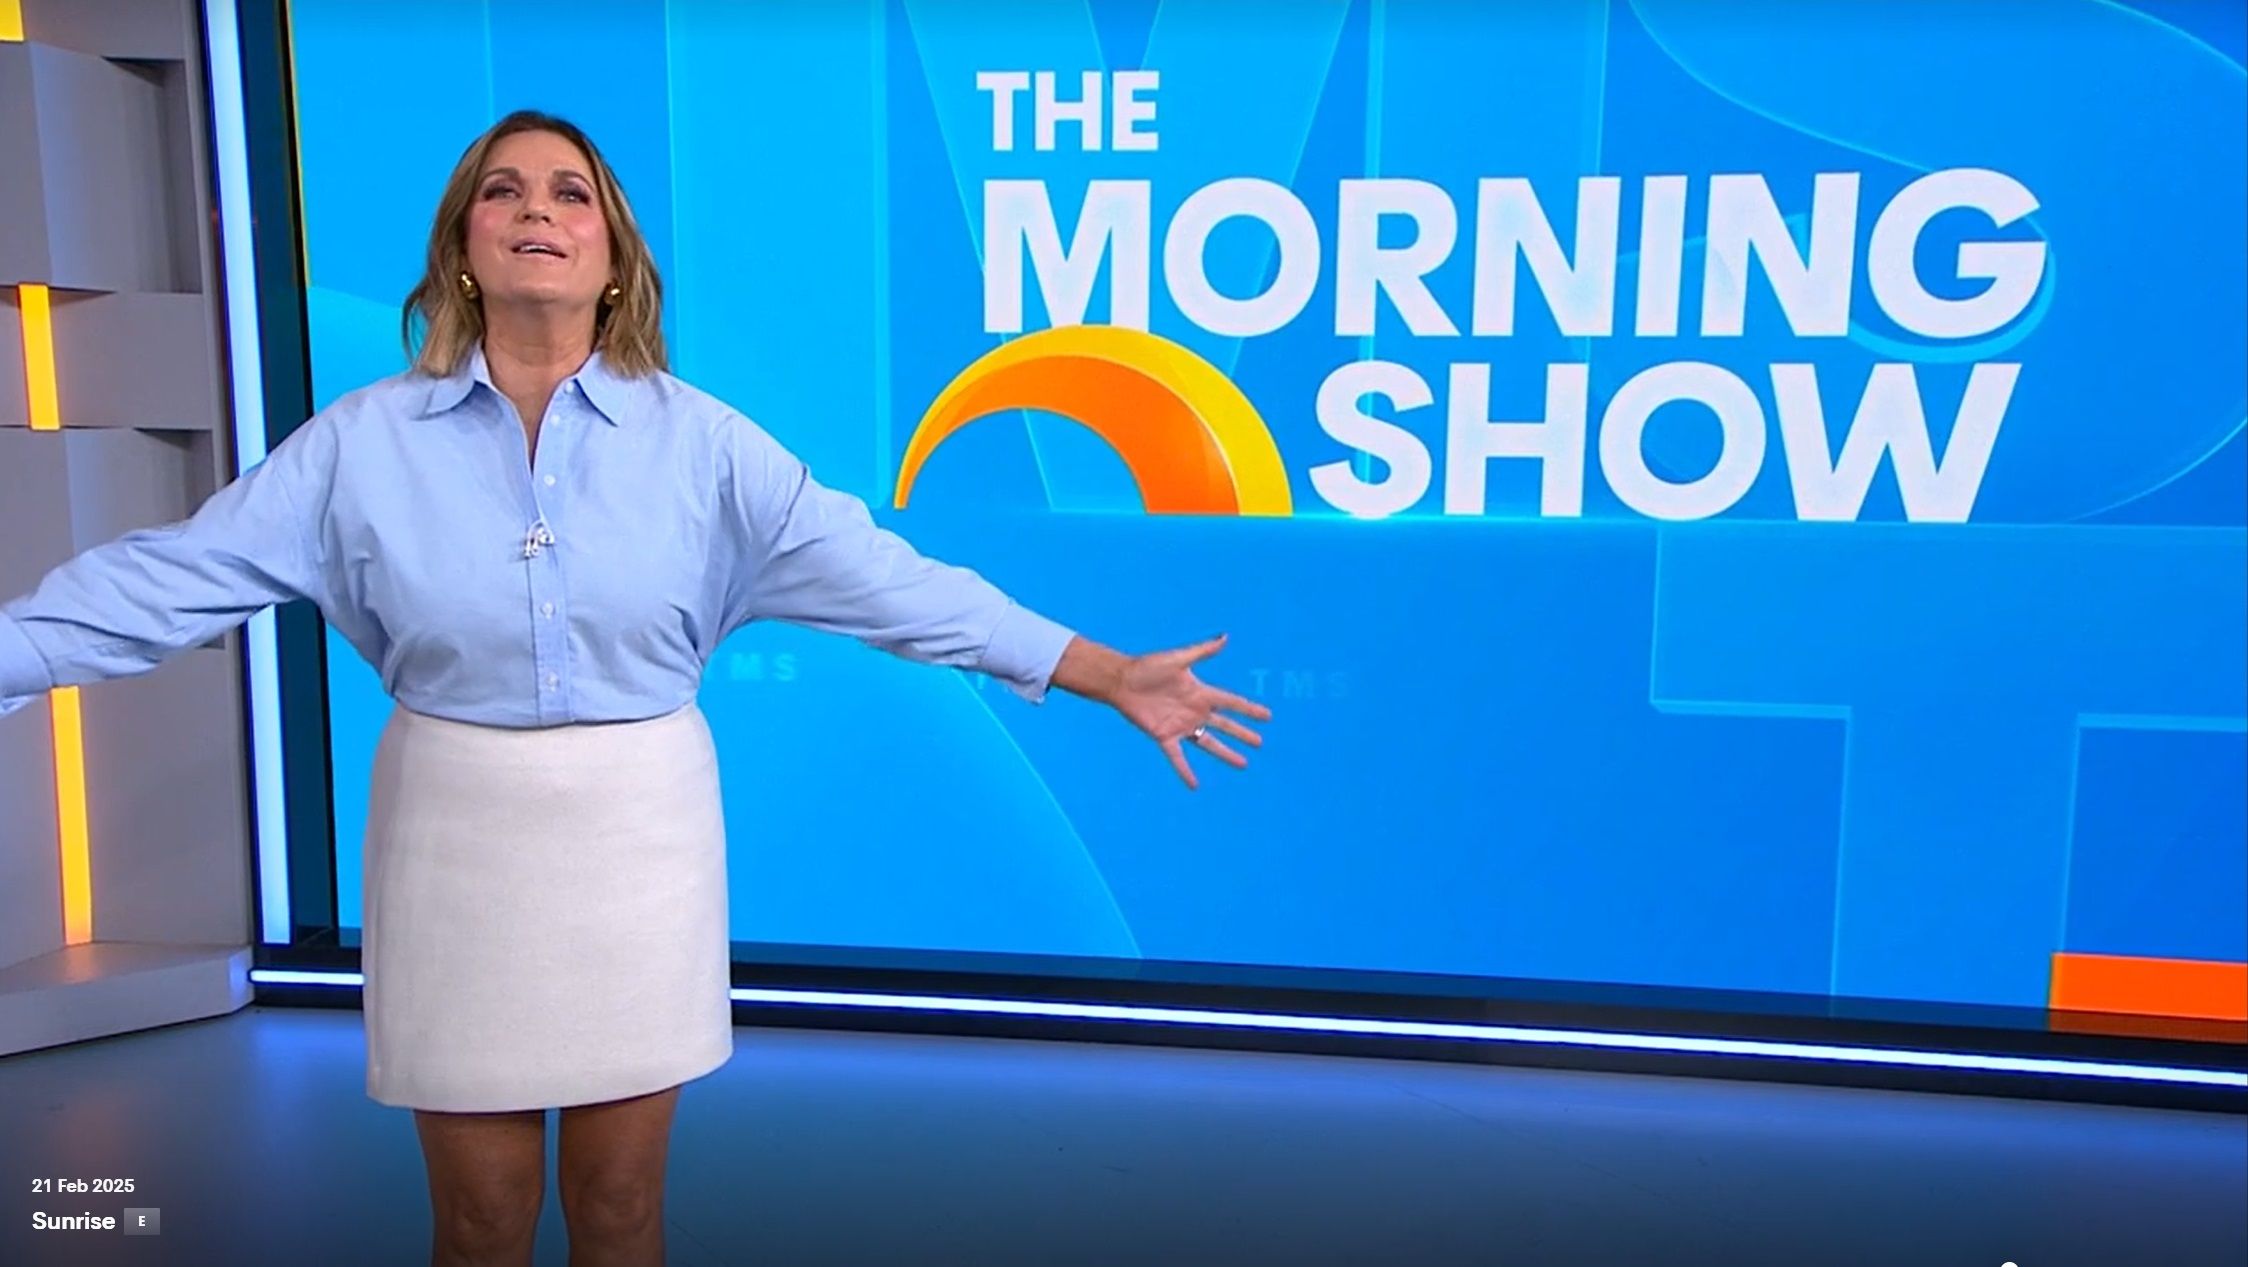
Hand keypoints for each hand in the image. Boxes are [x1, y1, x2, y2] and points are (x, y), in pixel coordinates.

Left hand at [1106, 634, 1271, 789]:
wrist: (1122, 681)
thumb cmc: (1148, 667)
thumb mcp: (1178, 659)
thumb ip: (1202, 651)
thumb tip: (1225, 637)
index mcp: (1200, 693)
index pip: (1231, 703)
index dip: (1249, 709)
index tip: (1268, 716)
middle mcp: (1194, 711)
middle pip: (1224, 725)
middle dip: (1242, 733)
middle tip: (1259, 742)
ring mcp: (1181, 725)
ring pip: (1208, 744)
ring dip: (1225, 753)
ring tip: (1242, 764)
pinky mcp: (1164, 736)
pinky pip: (1178, 758)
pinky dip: (1185, 772)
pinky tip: (1194, 785)